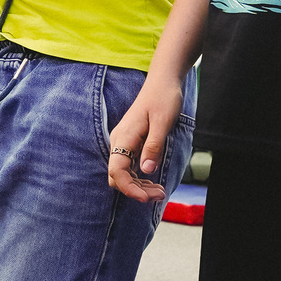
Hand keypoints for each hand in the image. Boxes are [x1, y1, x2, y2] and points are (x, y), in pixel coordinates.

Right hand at [109, 73, 184, 202]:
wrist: (162, 82)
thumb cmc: (163, 99)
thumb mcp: (162, 123)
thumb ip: (153, 147)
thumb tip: (146, 171)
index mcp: (123, 137)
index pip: (117, 171)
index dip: (129, 188)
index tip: (146, 198)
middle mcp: (119, 142)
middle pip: (118, 176)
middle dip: (136, 190)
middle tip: (160, 194)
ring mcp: (123, 143)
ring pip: (124, 174)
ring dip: (139, 186)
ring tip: (160, 191)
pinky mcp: (130, 143)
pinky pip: (130, 167)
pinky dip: (140, 177)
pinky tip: (153, 181)